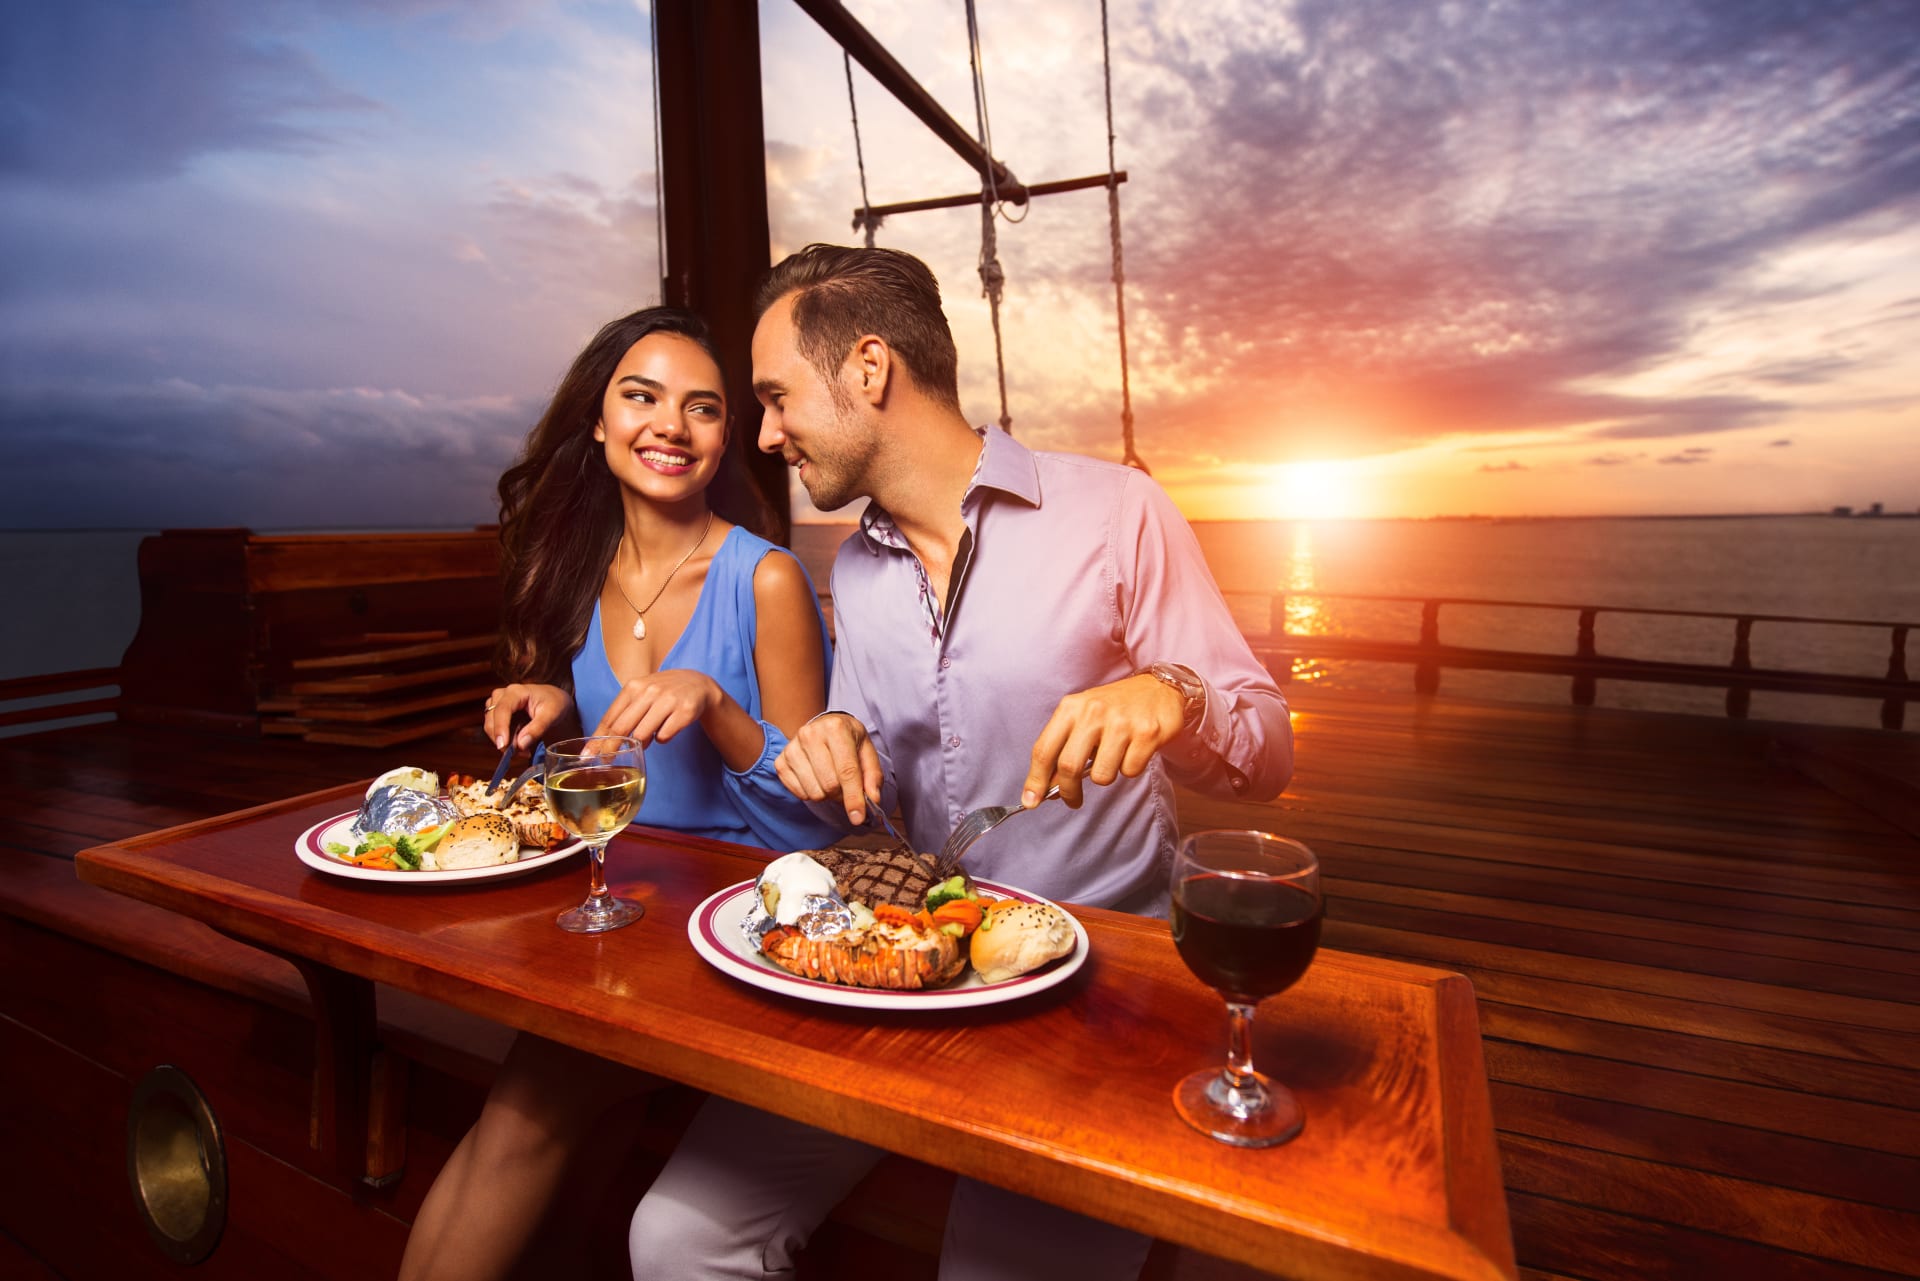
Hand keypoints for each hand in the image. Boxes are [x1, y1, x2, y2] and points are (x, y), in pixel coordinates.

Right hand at [484, 683, 571, 750]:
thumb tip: (520, 745)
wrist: (554, 699)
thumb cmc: (554, 702)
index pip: (502, 709)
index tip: (502, 745)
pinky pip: (495, 730)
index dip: (500, 728)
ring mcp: (497, 703)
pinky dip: (505, 741)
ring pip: (490, 726)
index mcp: (516, 692)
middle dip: (503, 739)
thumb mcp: (551, 714)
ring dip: (503, 742)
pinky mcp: (497, 713)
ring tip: (523, 751)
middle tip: (520, 753)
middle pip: (492, 720)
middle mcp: (502, 695)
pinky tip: (519, 747)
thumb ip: (537, 729)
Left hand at [591, 669, 722, 744]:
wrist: (698, 685)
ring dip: (641, 744)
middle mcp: (649, 691)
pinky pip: (664, 737)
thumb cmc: (663, 693)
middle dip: (610, 749)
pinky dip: (662, 739)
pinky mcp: (684, 711)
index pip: (610, 717)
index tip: (588, 756)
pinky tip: (665, 731)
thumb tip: (600, 742)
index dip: (597, 739)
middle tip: (605, 763)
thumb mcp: (642, 694)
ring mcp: (668, 700)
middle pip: (622, 728)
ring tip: (646, 741)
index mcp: (634, 687)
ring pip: (643, 735)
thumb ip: (624, 712)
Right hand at [774, 712, 882, 825]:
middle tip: (845, 786)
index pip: (847, 771)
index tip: (858, 818)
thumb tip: (873, 800)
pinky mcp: (781, 761)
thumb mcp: (867, 751)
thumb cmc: (847, 740)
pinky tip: (815, 779)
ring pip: (813, 792)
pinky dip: (811, 793)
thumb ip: (872, 776)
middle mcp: (810, 734)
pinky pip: (799, 793)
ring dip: (826, 794)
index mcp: (836, 728)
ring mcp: (792, 748)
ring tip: (830, 779)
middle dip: (841, 794)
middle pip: (829, 784)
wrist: (824, 726)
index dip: (853, 798)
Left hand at [1022, 673, 1185, 808]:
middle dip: (1068, 791)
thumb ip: (1064, 748)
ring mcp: (1121, 723)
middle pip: (1068, 767)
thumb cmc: (1115, 707)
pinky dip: (1131, 768)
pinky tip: (1134, 750)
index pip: (1044, 750)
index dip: (1035, 780)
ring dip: (1106, 774)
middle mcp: (1093, 712)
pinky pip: (1129, 771)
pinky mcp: (1146, 734)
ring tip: (1114, 756)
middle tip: (1073, 800)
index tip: (1030, 802)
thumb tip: (1047, 787)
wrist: (1160, 688)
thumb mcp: (1083, 717)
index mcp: (1071, 707)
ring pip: (1102, 775)